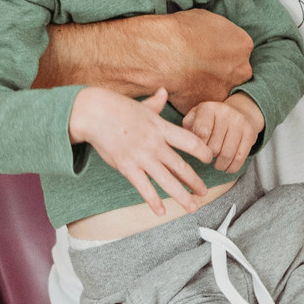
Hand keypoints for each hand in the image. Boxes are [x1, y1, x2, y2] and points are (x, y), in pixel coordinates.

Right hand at [68, 86, 213, 215]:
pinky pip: (143, 188)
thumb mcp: (142, 106)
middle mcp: (155, 144)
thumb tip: (164, 91)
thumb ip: (156, 103)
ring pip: (166, 181)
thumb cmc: (117, 108)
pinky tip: (162, 211)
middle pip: (181, 166)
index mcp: (161, 128)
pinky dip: (153, 201)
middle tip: (204, 192)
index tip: (210, 158)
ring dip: (182, 196)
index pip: (190, 142)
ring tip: (193, 207)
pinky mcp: (127, 167)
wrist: (94, 113)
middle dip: (195, 181)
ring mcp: (141, 157)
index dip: (203, 151)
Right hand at [156, 10, 254, 110]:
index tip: (209, 52)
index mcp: (243, 45)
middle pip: (235, 73)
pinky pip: (202, 102)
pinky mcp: (208, 105)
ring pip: (219, 90)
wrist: (163, 54)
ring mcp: (225, 90)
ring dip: (207, 86)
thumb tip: (214, 36)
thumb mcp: (206, 19)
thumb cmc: (181, 32)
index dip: (222, 52)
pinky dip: (192, 97)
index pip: (239, 51)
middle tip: (199, 66)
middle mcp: (240, 70)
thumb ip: (218, 32)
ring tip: (187, 77)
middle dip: (220, 71)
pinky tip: (180, 87)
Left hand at [182, 92, 264, 173]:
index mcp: (208, 108)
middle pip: (214, 146)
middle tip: (208, 157)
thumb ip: (187, 127)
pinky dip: (233, 167)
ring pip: (227, 154)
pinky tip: (228, 167)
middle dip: (209, 156)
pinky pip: (241, 156)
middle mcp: (225, 112)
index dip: (199, 147)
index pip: (201, 133)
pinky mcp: (250, 132)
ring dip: (220, 164)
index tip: (199, 149)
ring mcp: (239, 122)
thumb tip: (185, 140)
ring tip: (217, 164)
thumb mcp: (195, 117)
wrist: (239, 111)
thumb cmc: (211, 119)